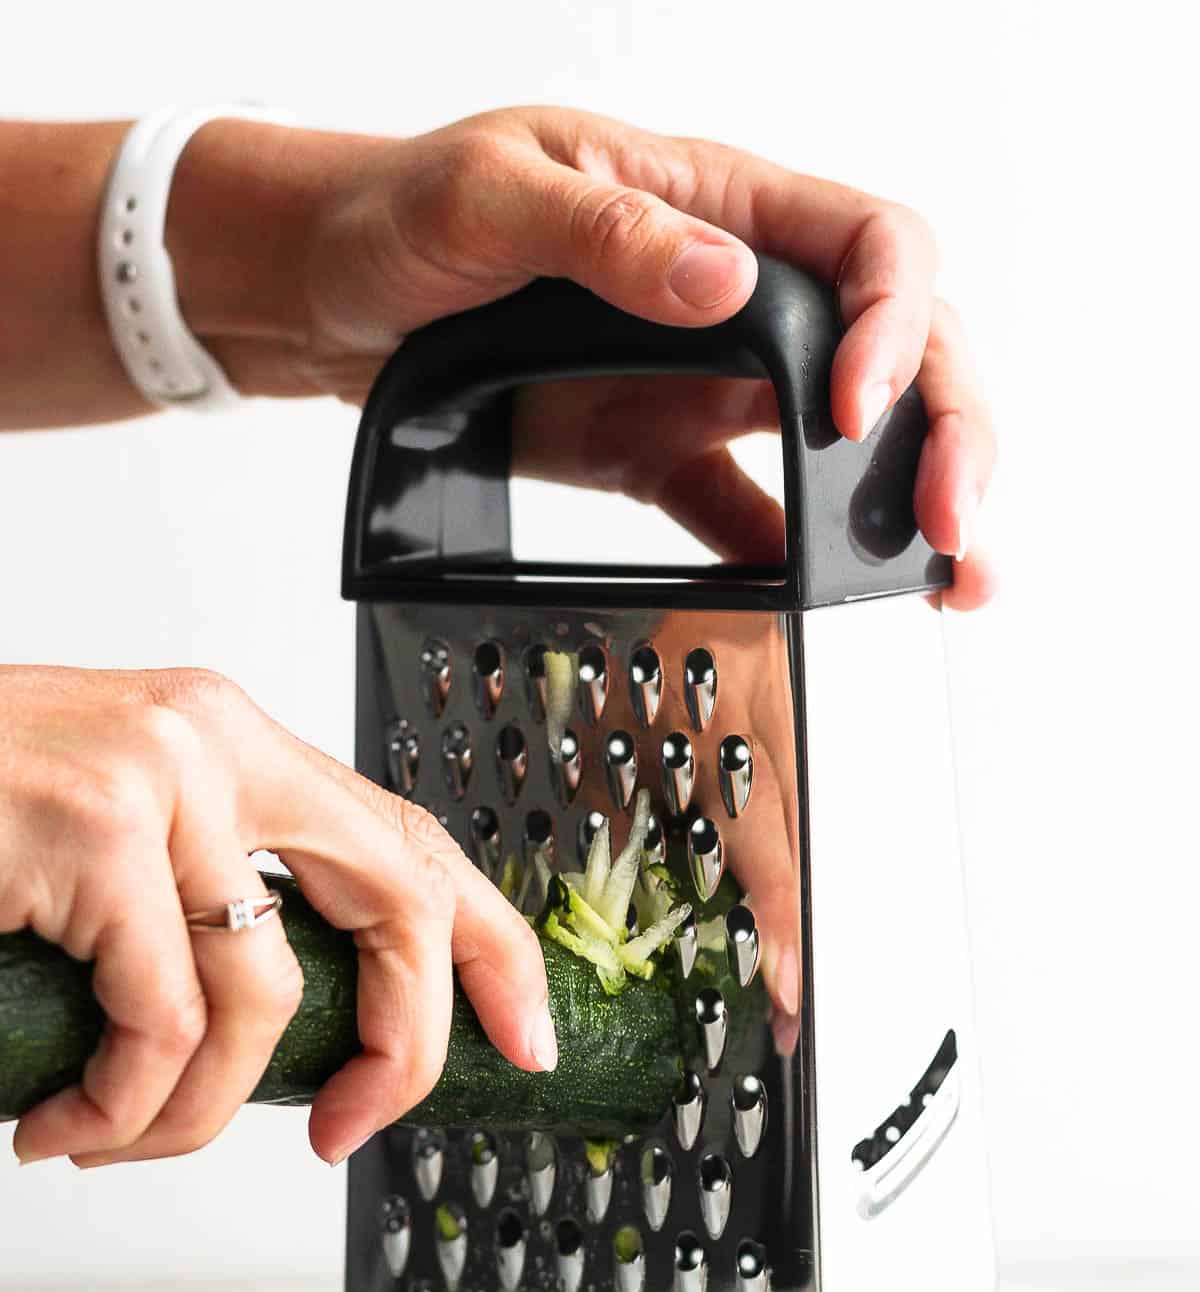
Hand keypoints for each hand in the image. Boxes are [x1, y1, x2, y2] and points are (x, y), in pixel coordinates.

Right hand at [0, 666, 554, 1167]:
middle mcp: (211, 741)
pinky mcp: (96, 833)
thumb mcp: (101, 851)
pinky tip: (57, 1123)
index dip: (490, 945)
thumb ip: (200, 908)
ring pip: (264, 1004)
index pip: (409, 838)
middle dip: (410, 1042)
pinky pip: (164, 1030)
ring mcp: (159, 780)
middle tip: (358, 1130)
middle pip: (402, 898)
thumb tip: (281, 1040)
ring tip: (105, 1135)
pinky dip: (122, 1110)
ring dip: (194, 1117)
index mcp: (226, 740)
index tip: (525, 1035)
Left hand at [288, 106, 993, 604]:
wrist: (332, 285)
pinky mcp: (658, 450)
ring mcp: (704, 380)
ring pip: (846, 438)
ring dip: (902, 507)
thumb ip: (607, 234)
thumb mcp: (490, 198)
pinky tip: (832, 602)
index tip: (855, 410)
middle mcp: (737, 295)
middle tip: (955, 524)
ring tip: (947, 581)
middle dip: (947, 431)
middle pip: (899, 347)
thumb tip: (727, 282)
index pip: (871, 248)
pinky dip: (796, 557)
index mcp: (718, 206)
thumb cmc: (404, 211)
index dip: (895, 325)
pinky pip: (746, 509)